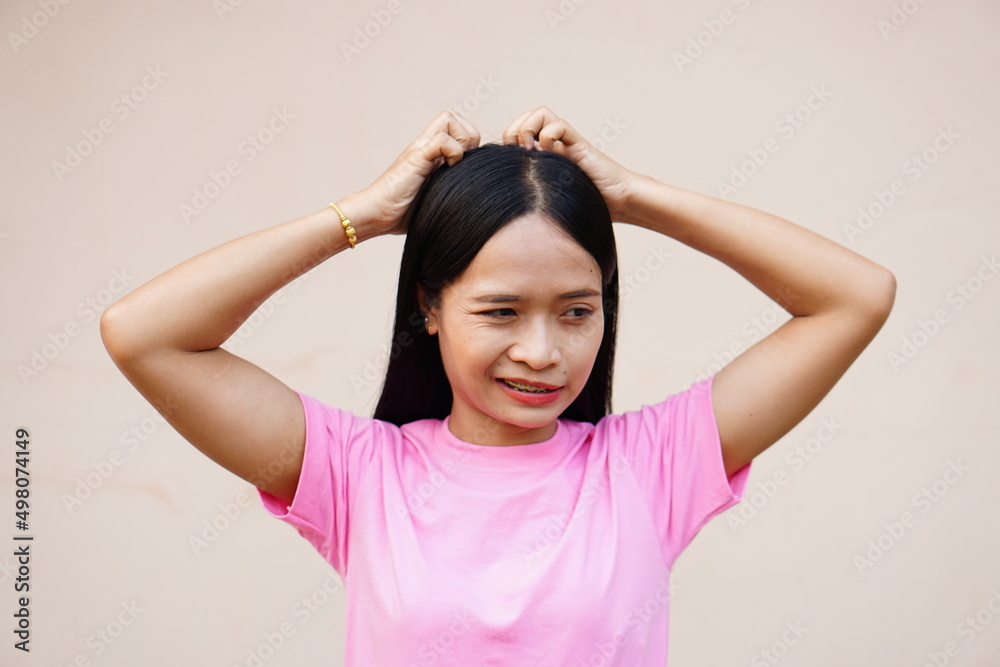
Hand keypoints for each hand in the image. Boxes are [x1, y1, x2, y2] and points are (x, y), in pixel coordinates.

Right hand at [350, 110, 480, 236]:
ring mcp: (420, 149)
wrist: (376, 214)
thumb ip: (449, 184)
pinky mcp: (416, 157)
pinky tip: (445, 172)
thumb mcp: (435, 194)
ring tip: (453, 166)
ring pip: (450, 119)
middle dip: (468, 139)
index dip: (468, 141)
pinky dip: (452, 153)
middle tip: (460, 164)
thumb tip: (475, 194)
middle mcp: (426, 145)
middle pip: (457, 118)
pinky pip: (442, 140)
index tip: (464, 166)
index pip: (459, 127)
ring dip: (460, 142)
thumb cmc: (402, 211)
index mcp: (431, 152)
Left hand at [502, 106, 637, 221]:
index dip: (508, 140)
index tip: (510, 162)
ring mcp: (566, 142)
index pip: (516, 132)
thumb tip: (504, 197)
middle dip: (515, 131)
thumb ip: (530, 191)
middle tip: (520, 152)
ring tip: (533, 150)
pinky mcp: (578, 144)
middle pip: (525, 117)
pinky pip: (558, 125)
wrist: (618, 201)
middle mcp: (553, 144)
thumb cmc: (586, 204)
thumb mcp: (548, 198)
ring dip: (530, 128)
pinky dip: (549, 136)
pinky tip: (552, 154)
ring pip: (540, 113)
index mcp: (542, 155)